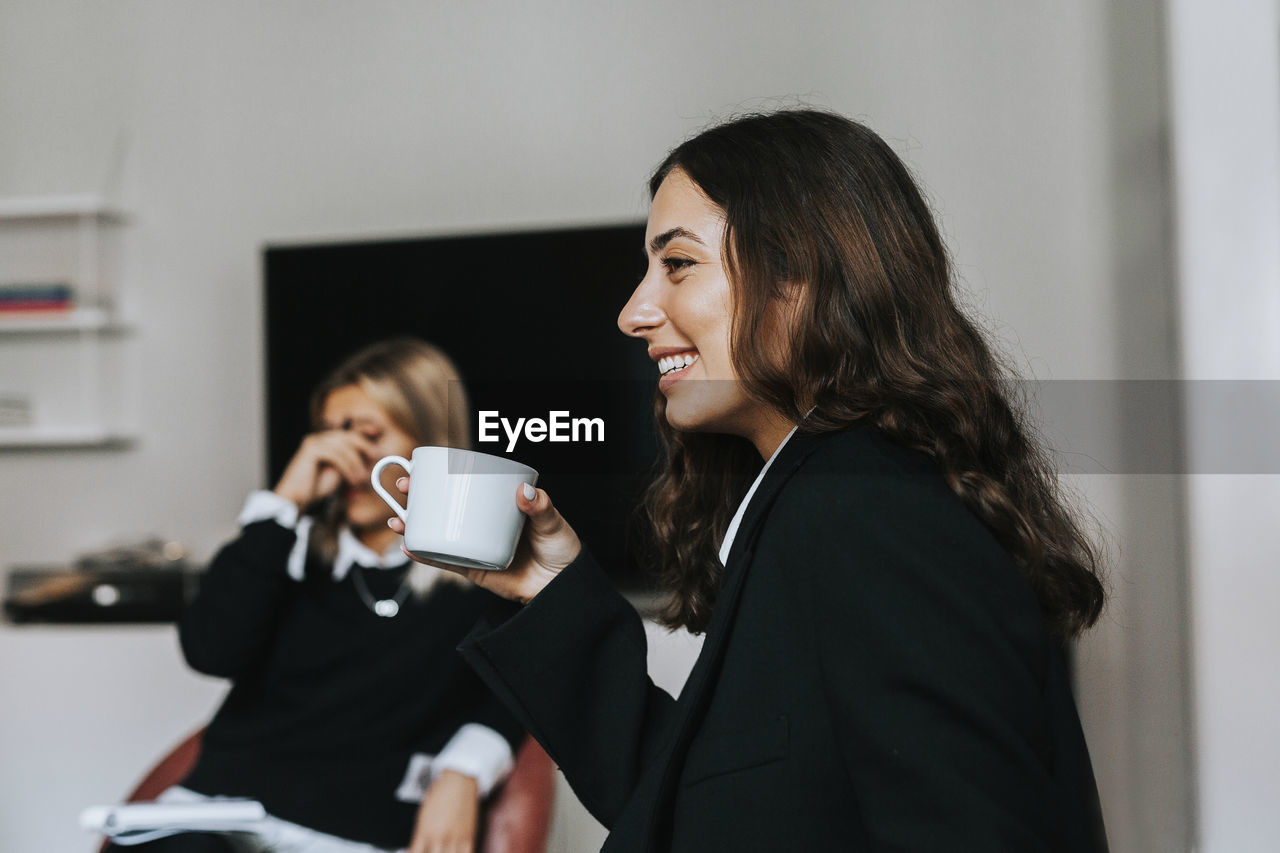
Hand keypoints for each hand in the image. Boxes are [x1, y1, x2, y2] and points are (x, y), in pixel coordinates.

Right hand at [271, 429, 377, 508]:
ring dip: (356, 463)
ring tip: (362, 478)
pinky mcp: (310, 450)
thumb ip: (351, 461)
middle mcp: (317, 439)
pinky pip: (335, 455)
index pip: (347, 432)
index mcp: (323, 442)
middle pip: (347, 436)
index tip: (377, 433)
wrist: (295, 500)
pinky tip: (353, 480)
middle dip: (365, 446)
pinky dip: (347, 468)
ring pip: (343, 446)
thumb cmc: (315, 488)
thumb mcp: (339, 472)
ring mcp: (313, 442)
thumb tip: (372, 454)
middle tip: (377, 457)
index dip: (363, 431)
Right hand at [389, 478, 580, 603]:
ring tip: (396, 520)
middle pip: (444, 507)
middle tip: (403, 488)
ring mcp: (475, 546)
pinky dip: (425, 555)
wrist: (563, 590)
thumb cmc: (562, 551)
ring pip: (437, 533)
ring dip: (412, 526)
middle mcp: (481, 524)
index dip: (442, 476)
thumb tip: (524, 491)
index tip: (421, 466)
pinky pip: (444, 561)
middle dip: (418, 498)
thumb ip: (542, 508)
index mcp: (497, 506)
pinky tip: (409, 546)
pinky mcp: (474, 570)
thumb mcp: (554, 524)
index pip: (466, 485)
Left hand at [408, 769, 479, 852]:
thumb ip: (418, 838)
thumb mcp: (423, 816)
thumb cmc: (439, 796)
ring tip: (442, 851)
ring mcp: (455, 838)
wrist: (458, 780)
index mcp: (424, 832)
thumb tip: (413, 851)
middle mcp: (439, 837)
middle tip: (432, 850)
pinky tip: (456, 852)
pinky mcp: (469, 836)